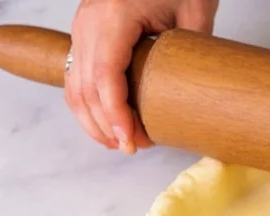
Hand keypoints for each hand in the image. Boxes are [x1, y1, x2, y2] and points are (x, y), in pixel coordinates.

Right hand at [66, 0, 219, 153]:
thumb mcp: (195, 12)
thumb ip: (188, 54)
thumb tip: (188, 98)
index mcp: (113, 15)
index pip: (105, 77)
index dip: (115, 115)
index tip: (132, 141)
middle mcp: (89, 21)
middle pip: (85, 87)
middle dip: (106, 125)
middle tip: (134, 148)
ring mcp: (83, 26)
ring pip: (74, 85)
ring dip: (93, 120)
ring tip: (120, 144)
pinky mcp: (87, 32)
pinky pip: (78, 74)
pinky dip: (88, 103)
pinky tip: (106, 123)